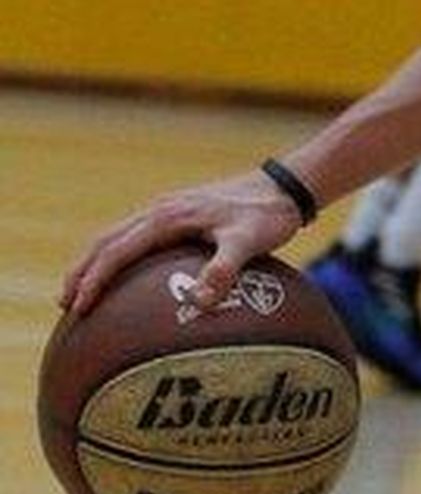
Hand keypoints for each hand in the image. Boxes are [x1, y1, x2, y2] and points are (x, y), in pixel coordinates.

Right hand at [60, 169, 302, 315]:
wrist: (282, 186)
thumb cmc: (267, 214)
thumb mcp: (249, 242)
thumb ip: (223, 271)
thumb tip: (198, 304)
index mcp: (166, 217)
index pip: (117, 251)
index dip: (94, 280)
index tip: (78, 307)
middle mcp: (158, 210)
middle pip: (105, 242)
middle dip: (81, 273)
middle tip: (65, 307)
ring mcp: (165, 211)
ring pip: (116, 238)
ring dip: (94, 265)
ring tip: (81, 296)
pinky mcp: (176, 217)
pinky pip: (135, 239)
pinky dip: (117, 258)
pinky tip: (125, 283)